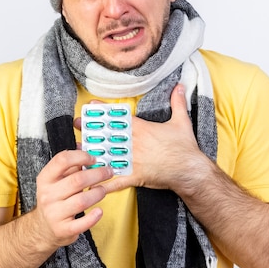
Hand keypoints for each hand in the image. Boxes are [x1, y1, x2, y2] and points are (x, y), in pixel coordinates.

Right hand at [33, 150, 112, 248]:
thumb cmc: (54, 199)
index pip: (62, 160)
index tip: (93, 158)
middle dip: (97, 174)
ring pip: (82, 200)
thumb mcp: (55, 180)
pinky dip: (94, 217)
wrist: (43, 228)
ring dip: (98, 193)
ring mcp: (54, 213)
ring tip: (103, 190)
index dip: (81, 156)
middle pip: (77, 180)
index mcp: (45, 178)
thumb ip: (69, 165)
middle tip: (108, 172)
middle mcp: (48, 195)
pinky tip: (99, 211)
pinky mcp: (63, 229)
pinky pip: (82, 223)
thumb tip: (83, 146)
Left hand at [83, 85, 208, 194]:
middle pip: (108, 134)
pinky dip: (104, 182)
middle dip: (91, 129)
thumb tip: (180, 85)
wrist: (191, 170)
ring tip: (77, 151)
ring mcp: (134, 161)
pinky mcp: (136, 176)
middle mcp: (134, 143)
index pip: (118, 117)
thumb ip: (178, 102)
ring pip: (108, 156)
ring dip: (92, 154)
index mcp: (142, 129)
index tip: (90, 107)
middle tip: (77, 125)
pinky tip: (92, 182)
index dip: (103, 111)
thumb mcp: (182, 121)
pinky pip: (116, 180)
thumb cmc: (185, 147)